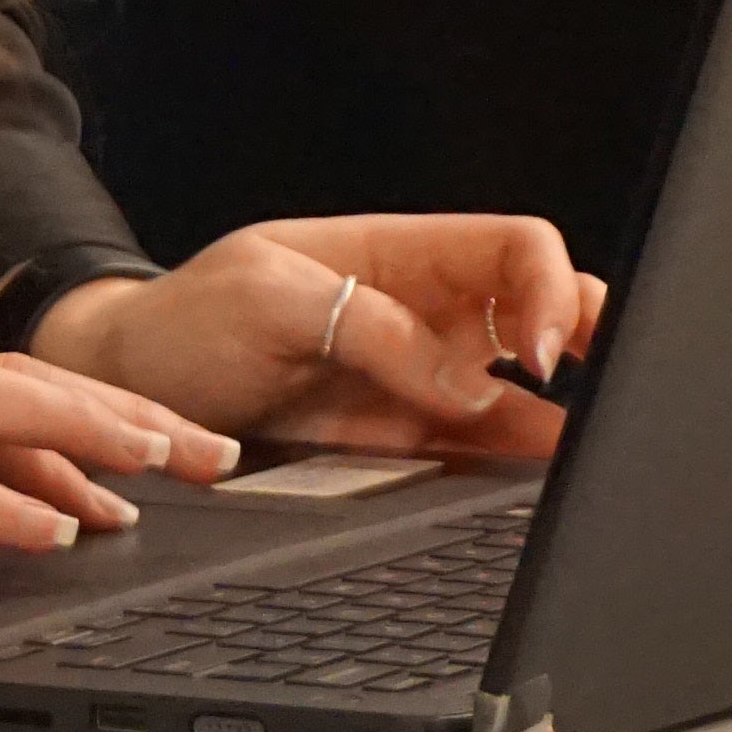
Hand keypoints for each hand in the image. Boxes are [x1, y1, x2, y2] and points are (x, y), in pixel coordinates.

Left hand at [37, 216, 605, 456]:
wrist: (131, 390)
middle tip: (600, 396)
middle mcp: (426, 313)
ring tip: (581, 458)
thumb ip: (368, 328)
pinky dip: (514, 467)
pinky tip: (533, 483)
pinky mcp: (405, 440)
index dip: (552, 288)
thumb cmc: (184, 320)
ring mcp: (421, 379)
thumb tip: (464, 384)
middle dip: (591, 346)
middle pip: (548, 314)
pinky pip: (481, 450)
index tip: (542, 348)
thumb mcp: (263, 297)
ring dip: (562, 421)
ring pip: (526, 395)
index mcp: (399, 253)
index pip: (517, 248)